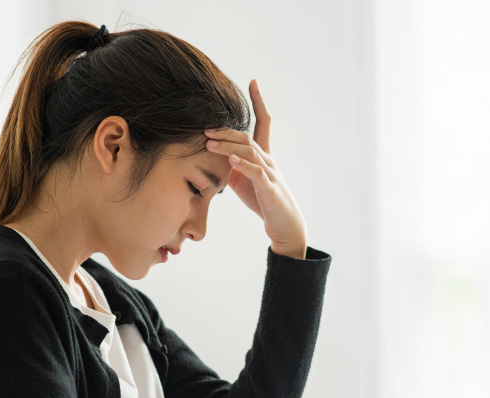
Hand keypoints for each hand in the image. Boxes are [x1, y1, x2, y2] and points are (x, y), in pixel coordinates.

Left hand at [204, 79, 307, 257]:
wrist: (284, 224)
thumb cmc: (263, 201)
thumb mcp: (242, 181)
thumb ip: (230, 166)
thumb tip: (212, 156)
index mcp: (262, 155)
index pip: (263, 122)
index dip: (259, 101)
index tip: (253, 81)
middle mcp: (268, 159)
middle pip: (247, 136)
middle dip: (226, 131)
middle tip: (205, 128)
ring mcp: (269, 173)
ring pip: (249, 151)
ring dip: (228, 146)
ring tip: (209, 143)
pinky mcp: (268, 188)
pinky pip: (256, 173)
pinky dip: (242, 165)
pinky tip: (230, 160)